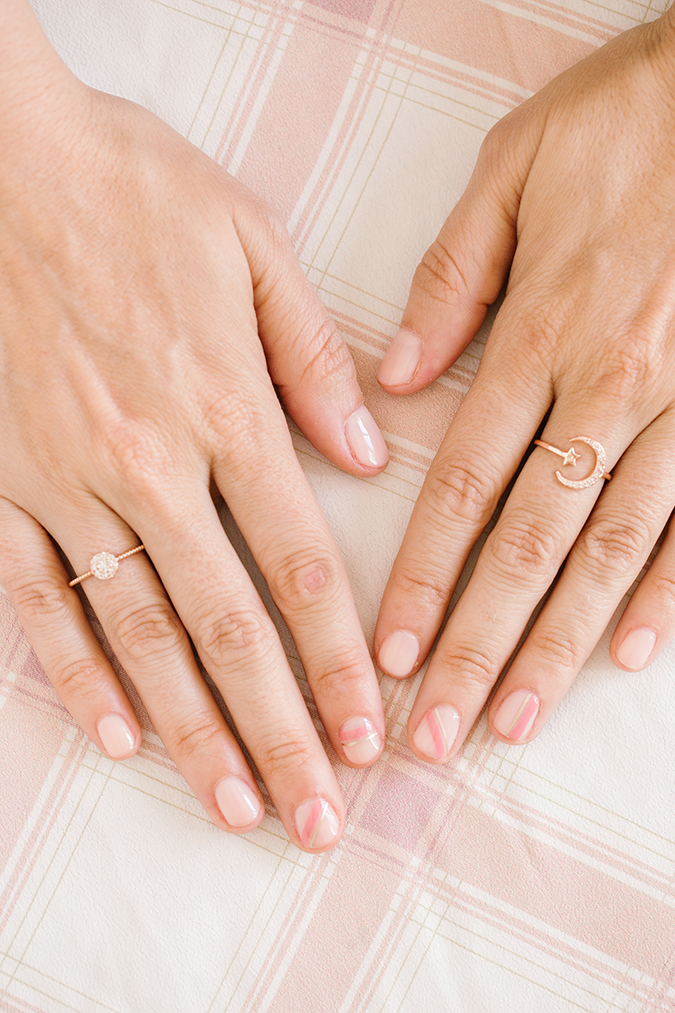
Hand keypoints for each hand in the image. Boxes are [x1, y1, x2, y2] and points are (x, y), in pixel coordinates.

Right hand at [0, 8, 387, 850]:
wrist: (2, 155)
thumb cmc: (131, 189)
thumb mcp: (250, 244)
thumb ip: (313, 357)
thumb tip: (363, 454)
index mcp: (225, 408)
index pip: (301, 567)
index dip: (340, 661)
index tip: (369, 736)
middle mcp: (151, 465)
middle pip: (230, 627)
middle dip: (279, 732)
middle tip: (315, 818)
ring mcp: (67, 481)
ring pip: (141, 632)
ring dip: (191, 730)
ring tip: (233, 806)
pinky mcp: (3, 481)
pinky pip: (38, 596)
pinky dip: (75, 671)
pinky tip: (115, 735)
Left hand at [374, 12, 674, 759]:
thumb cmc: (629, 122)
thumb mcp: (516, 170)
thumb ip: (451, 279)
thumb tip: (394, 379)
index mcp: (543, 332)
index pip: (465, 482)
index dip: (423, 574)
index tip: (388, 650)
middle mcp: (609, 387)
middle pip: (530, 541)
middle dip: (477, 642)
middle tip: (437, 728)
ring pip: (609, 549)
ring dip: (558, 643)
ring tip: (512, 718)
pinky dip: (667, 591)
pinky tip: (630, 658)